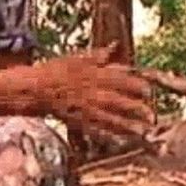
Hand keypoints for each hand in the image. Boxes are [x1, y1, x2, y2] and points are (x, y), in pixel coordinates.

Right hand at [36, 45, 154, 141]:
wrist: (35, 89)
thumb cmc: (56, 71)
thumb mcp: (76, 58)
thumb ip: (97, 54)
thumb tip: (114, 46)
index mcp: (94, 75)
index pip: (122, 80)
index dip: (137, 86)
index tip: (148, 91)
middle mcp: (92, 92)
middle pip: (119, 101)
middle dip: (137, 109)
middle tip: (151, 114)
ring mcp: (85, 109)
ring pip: (110, 119)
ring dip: (128, 126)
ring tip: (143, 131)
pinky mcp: (78, 121)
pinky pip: (95, 130)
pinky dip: (109, 136)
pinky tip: (120, 140)